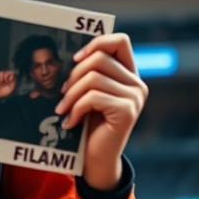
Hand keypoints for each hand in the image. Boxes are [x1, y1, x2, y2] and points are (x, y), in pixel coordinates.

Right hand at [0, 70, 16, 98]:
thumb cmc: (6, 92)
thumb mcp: (11, 88)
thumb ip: (13, 82)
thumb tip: (13, 76)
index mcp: (9, 80)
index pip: (11, 74)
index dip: (11, 74)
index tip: (11, 78)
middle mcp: (5, 78)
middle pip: (6, 72)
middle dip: (7, 74)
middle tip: (6, 77)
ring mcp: (0, 78)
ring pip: (2, 72)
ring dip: (3, 74)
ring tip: (3, 79)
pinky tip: (0, 79)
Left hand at [55, 33, 147, 189]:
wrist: (96, 158)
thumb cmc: (89, 122)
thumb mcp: (90, 92)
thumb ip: (90, 72)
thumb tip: (72, 54)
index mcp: (129, 74)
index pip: (120, 41)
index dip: (97, 43)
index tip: (75, 59)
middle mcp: (137, 83)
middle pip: (100, 59)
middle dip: (74, 75)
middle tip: (62, 92)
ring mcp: (135, 97)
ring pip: (93, 78)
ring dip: (71, 94)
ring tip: (62, 109)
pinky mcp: (127, 111)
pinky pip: (93, 97)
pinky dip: (76, 108)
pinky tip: (70, 121)